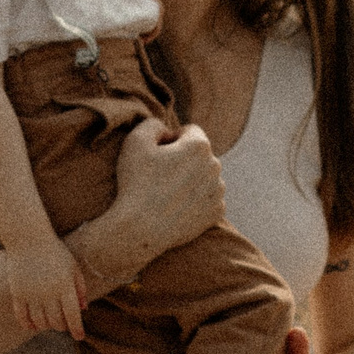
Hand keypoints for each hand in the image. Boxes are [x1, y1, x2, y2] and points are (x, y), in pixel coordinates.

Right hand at [8, 237, 85, 338]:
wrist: (28, 238)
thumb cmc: (55, 252)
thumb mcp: (73, 267)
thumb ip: (80, 288)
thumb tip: (84, 308)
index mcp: (65, 286)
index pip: (73, 315)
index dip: (77, 329)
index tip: (79, 337)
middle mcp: (48, 293)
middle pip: (56, 321)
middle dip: (62, 326)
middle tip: (63, 325)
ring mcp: (31, 294)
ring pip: (40, 321)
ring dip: (46, 326)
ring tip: (50, 323)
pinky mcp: (17, 293)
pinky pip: (22, 316)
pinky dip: (28, 324)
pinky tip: (33, 326)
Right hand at [106, 117, 226, 262]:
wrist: (140, 228)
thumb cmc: (136, 183)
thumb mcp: (135, 141)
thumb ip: (153, 124)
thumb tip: (167, 131)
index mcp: (200, 146)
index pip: (190, 131)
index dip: (171, 139)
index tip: (157, 154)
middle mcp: (216, 166)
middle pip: (199, 154)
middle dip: (183, 158)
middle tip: (160, 174)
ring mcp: (218, 191)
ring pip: (205, 176)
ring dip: (191, 179)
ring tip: (167, 191)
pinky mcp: (217, 212)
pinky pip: (207, 198)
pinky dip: (195, 199)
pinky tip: (176, 205)